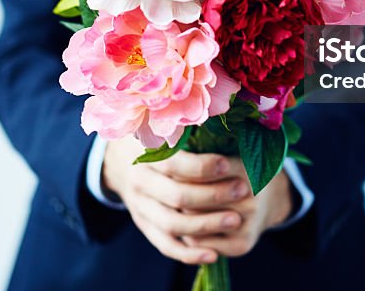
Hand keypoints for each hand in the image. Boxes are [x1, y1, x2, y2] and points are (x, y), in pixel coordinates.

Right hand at [102, 136, 292, 263]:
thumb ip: (186, 124)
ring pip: (173, 225)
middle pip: (177, 197)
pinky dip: (189, 254)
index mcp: (144, 154)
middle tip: (243, 190)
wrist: (120, 161)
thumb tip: (226, 111)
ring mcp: (140, 208)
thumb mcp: (162, 125)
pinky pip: (165, 245)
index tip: (228, 164)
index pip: (174, 164)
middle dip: (213, 196)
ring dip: (207, 225)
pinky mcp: (145, 226)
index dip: (202, 167)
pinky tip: (213, 254)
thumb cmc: (154, 138)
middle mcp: (140, 183)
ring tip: (236, 220)